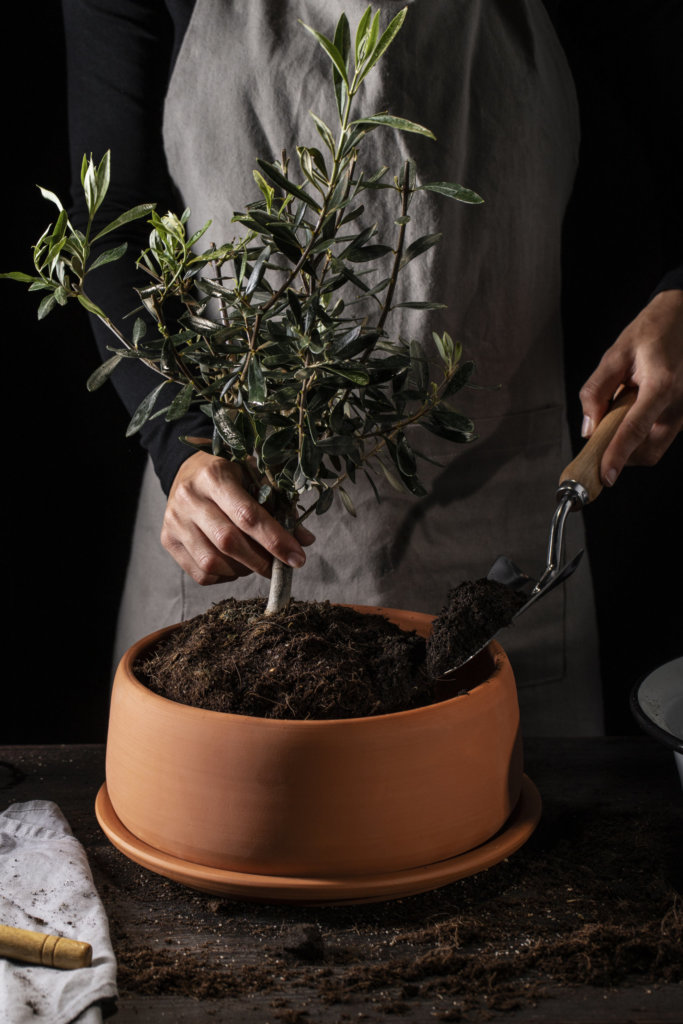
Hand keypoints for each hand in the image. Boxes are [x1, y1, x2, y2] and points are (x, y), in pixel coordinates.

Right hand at [161, 451, 314, 584]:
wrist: (187, 470)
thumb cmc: (231, 475)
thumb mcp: (256, 480)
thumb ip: (280, 508)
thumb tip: (305, 541)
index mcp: (215, 476)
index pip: (248, 515)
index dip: (275, 540)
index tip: (297, 558)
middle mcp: (189, 497)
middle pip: (228, 541)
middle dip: (260, 561)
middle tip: (279, 568)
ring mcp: (175, 520)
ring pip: (212, 562)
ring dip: (242, 571)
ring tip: (255, 563)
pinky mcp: (168, 540)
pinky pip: (200, 573)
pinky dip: (224, 576)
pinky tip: (234, 565)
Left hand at [579, 288, 682, 485]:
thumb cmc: (653, 330)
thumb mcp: (616, 353)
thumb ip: (597, 390)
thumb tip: (588, 427)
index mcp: (662, 384)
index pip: (635, 430)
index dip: (617, 456)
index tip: (605, 476)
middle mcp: (680, 402)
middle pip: (648, 450)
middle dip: (621, 457)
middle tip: (598, 446)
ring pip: (655, 447)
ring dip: (631, 445)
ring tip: (620, 413)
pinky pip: (661, 436)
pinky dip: (642, 436)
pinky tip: (633, 411)